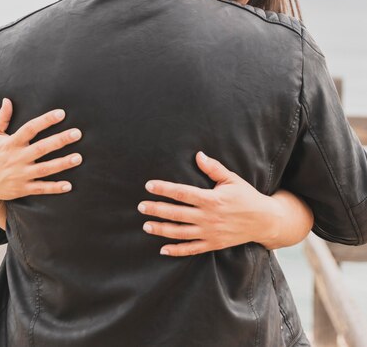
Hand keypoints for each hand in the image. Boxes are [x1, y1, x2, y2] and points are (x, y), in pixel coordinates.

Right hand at [0, 99, 82, 222]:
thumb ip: (2, 118)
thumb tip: (7, 99)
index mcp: (11, 143)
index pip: (30, 129)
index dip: (45, 120)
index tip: (61, 113)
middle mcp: (17, 158)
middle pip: (41, 148)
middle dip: (60, 140)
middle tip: (77, 133)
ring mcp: (20, 175)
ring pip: (45, 169)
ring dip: (62, 163)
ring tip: (78, 157)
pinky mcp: (22, 189)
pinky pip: (41, 189)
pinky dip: (54, 188)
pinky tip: (69, 186)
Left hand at [138, 151, 284, 256]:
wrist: (264, 221)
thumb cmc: (247, 197)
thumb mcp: (232, 179)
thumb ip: (213, 168)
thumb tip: (198, 155)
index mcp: (211, 199)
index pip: (182, 193)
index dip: (164, 189)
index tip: (149, 186)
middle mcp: (208, 217)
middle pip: (176, 213)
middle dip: (156, 209)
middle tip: (140, 206)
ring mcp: (210, 233)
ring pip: (180, 233)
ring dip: (161, 229)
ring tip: (146, 226)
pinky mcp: (213, 244)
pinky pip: (191, 249)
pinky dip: (176, 251)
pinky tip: (163, 249)